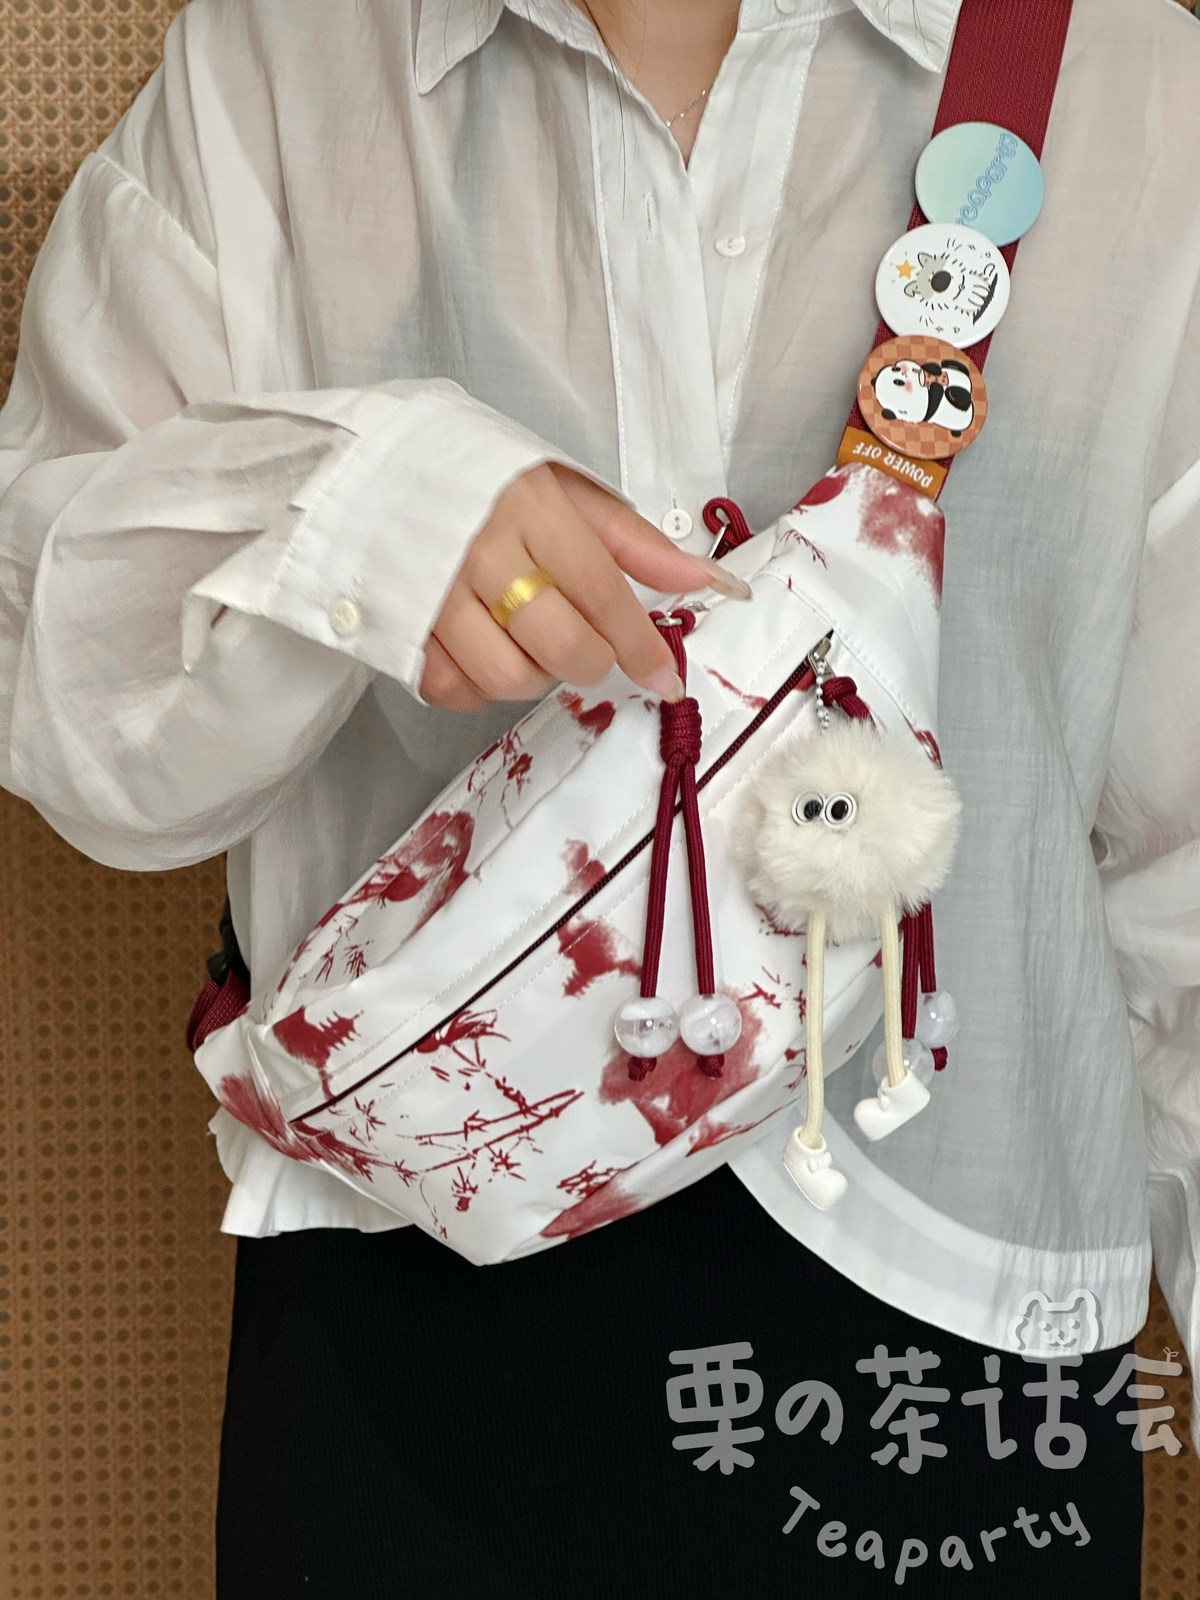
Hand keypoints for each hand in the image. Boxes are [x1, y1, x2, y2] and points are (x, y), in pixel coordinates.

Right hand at [418, 463, 751, 711]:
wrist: (374, 465)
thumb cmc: (479, 478)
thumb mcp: (563, 489)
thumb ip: (634, 542)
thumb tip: (704, 581)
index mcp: (529, 508)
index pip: (601, 592)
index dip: (640, 644)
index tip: (664, 677)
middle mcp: (481, 552)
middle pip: (562, 646)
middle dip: (591, 661)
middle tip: (587, 644)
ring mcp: (434, 593)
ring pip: (507, 678)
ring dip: (532, 675)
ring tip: (528, 642)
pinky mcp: (398, 626)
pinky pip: (450, 688)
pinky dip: (475, 685)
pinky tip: (482, 650)